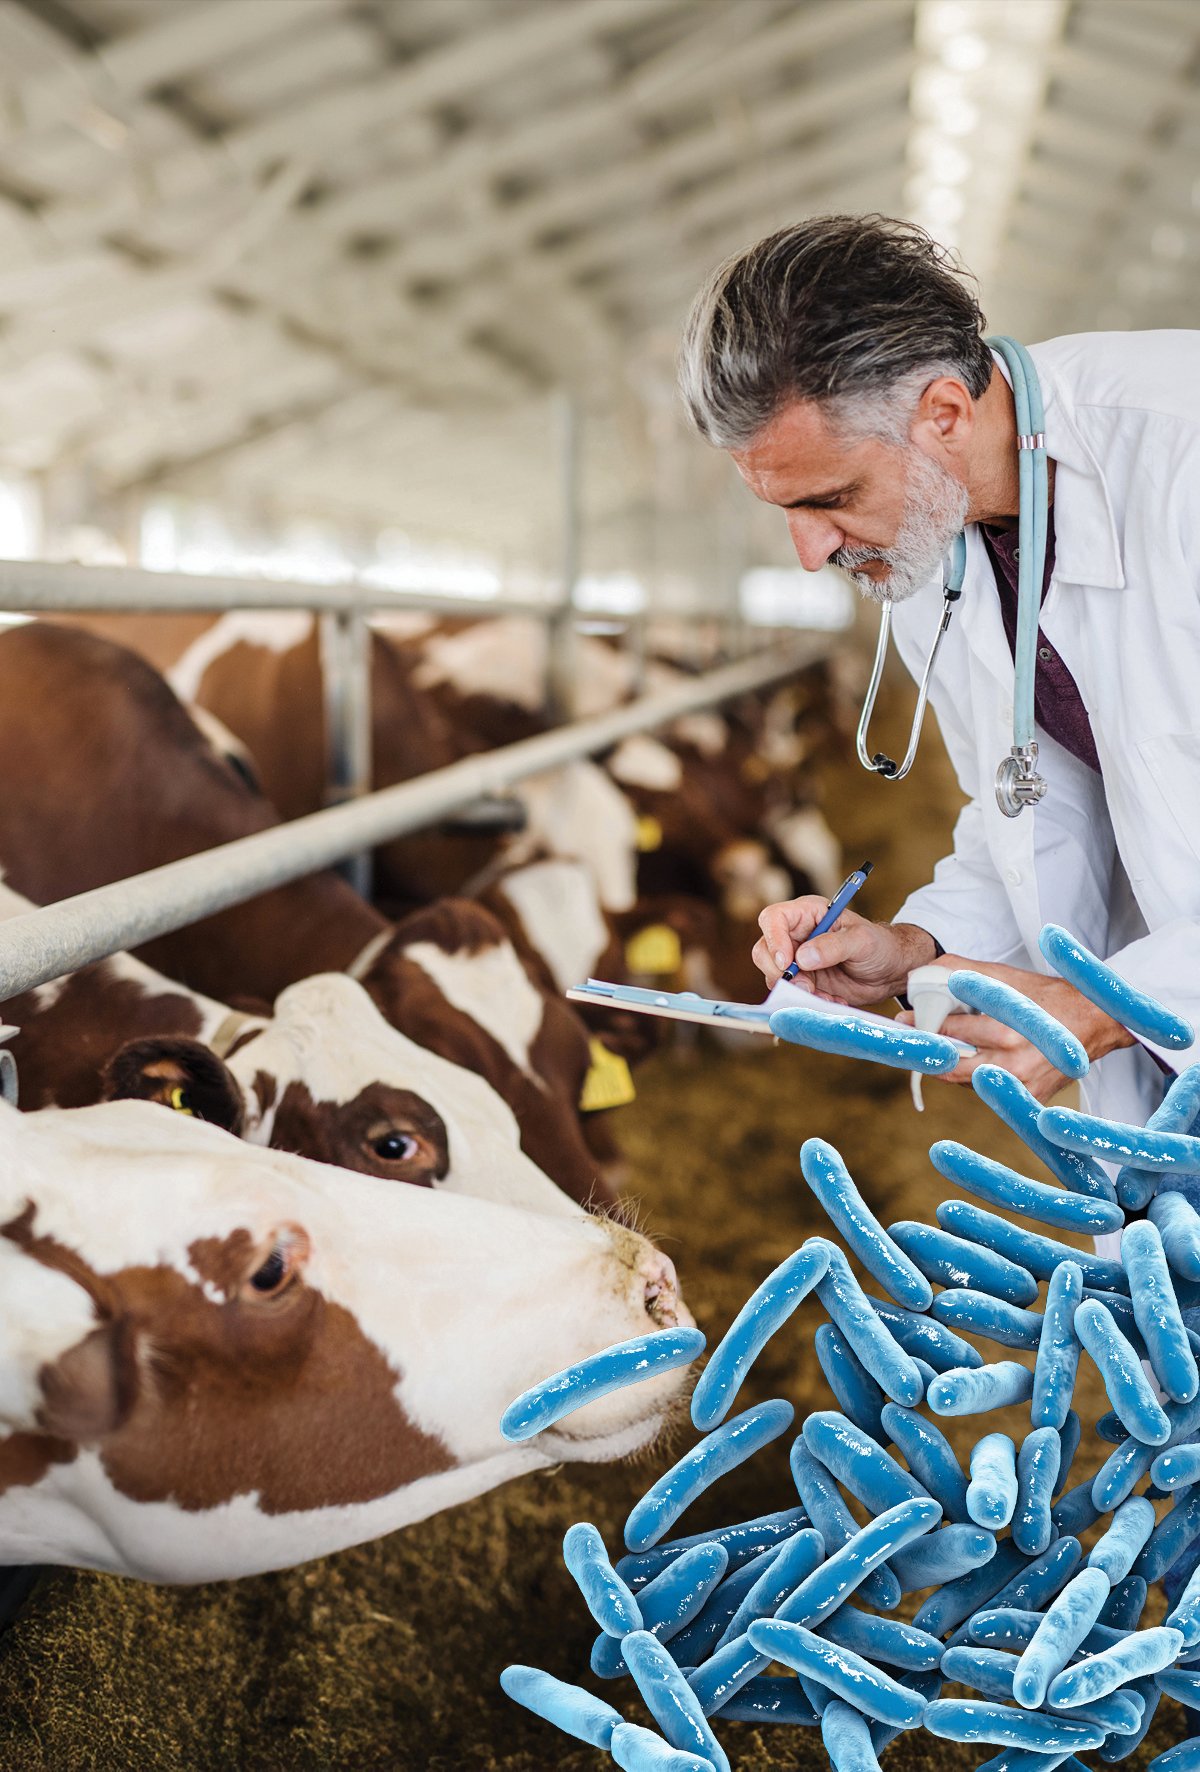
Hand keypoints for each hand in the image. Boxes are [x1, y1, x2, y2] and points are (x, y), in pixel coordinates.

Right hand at [753, 897, 938, 1004]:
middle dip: (780, 974)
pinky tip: (831, 1001)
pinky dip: (807, 1002)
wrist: (890, 971)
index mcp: (807, 914)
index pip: (773, 919)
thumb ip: (834, 946)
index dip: (774, 940)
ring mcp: (796, 961)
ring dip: (797, 992)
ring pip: (774, 977)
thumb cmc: (879, 946)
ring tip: (827, 997)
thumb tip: (803, 957)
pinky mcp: (802, 982)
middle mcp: (796, 936)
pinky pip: (791, 995)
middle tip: (806, 987)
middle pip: (764, 951)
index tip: (787, 963)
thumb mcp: (862, 941)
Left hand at [896, 957, 1134, 1101]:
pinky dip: (979, 1076)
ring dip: (952, 1065)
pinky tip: (978, 1059)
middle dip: (930, 1052)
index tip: (904, 1020)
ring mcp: (1024, 1086)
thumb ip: (966, 972)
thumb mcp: (1009, 978)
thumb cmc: (1049, 997)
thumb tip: (924, 974)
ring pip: (967, 1082)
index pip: (950, 1032)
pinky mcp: (1032, 1099)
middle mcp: (1015, 1063)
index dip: (923, 1025)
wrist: (1098, 1022)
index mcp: (1008, 1030)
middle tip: (914, 1038)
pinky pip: (991, 1091)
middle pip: (952, 1066)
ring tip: (944, 1045)